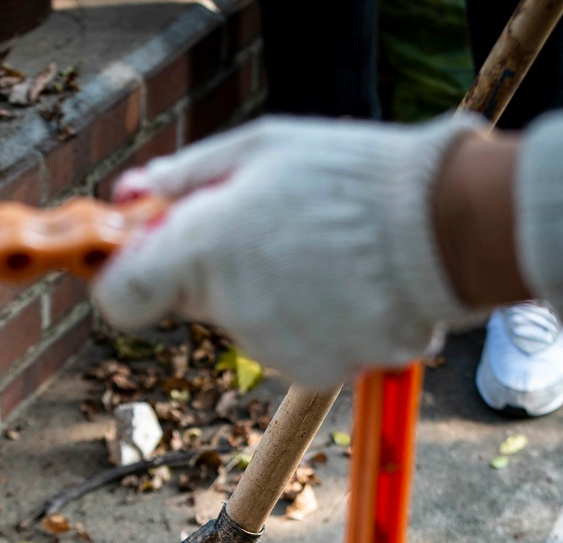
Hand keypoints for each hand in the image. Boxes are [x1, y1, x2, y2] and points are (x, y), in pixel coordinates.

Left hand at [93, 115, 486, 389]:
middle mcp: (227, 309)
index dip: (132, 276)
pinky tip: (348, 286)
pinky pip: (295, 347)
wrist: (441, 230)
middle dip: (223, 269)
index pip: (121, 297)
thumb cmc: (349, 176)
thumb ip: (184, 178)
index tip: (155, 254)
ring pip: (251, 325)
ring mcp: (270, 349)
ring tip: (327, 252)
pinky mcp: (312, 372)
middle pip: (198, 301)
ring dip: (275, 295)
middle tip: (278, 227)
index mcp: (201, 248)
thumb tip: (130, 198)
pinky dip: (314, 324)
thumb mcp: (260, 148)